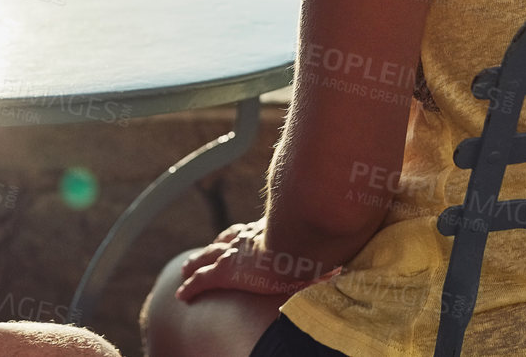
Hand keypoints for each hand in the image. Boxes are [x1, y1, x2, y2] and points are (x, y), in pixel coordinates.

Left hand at [175, 219, 336, 302]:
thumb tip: (344, 261)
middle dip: (209, 249)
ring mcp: (233, 255)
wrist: (296, 244)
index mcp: (263, 231)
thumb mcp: (315, 243)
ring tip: (185, 270)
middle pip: (220, 243)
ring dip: (194, 265)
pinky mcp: (225, 273)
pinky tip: (181, 295)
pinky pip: (201, 281)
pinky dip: (190, 287)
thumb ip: (323, 253)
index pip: (245, 232)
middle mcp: (244, 239)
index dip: (235, 237)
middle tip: (199, 255)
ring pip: (205, 260)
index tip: (229, 239)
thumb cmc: (311, 241)